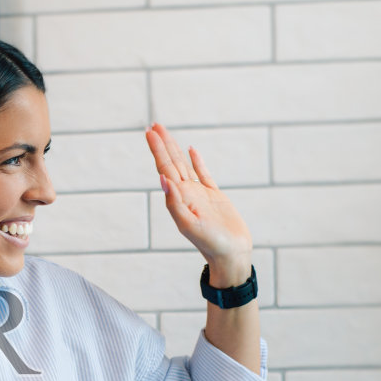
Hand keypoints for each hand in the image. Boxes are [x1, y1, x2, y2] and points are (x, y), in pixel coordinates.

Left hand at [147, 122, 253, 284]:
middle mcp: (186, 193)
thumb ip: (174, 202)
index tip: (149, 132)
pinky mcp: (215, 196)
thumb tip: (163, 179)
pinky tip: (191, 150)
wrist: (230, 255)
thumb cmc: (210, 243)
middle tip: (153, 125)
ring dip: (175, 149)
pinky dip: (197, 161)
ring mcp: (200, 194)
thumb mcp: (188, 224)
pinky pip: (204, 174)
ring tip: (165, 132)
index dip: (157, 150)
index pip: (165, 168)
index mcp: (179, 197)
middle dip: (162, 144)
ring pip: (185, 165)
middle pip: (172, 163)